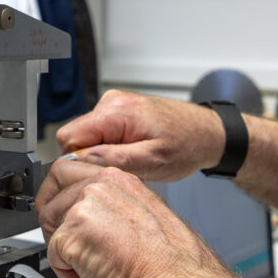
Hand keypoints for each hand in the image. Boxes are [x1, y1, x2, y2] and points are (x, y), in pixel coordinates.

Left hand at [36, 158, 240, 277]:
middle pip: (53, 186)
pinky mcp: (73, 232)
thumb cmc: (173, 268)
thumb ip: (116, 212)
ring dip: (62, 250)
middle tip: (66, 245)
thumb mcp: (146, 222)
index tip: (65, 215)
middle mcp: (104, 185)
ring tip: (91, 271)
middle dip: (52, 215)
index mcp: (123, 181)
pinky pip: (53, 257)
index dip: (65, 196)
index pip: (75, 172)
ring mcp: (86, 206)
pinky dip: (69, 277)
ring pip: (48, 222)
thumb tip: (94, 226)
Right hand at [54, 90, 225, 181]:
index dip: (78, 162)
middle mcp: (111, 103)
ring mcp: (115, 106)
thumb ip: (115, 160)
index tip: (99, 175)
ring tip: (133, 162)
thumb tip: (81, 161)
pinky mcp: (119, 114)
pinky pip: (100, 136)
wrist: (208, 133)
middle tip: (123, 170)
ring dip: (104, 156)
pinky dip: (112, 150)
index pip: (69, 137)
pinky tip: (134, 155)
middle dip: (93, 160)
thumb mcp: (153, 160)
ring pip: (87, 139)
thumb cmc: (188, 144)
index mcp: (116, 111)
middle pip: (76, 138)